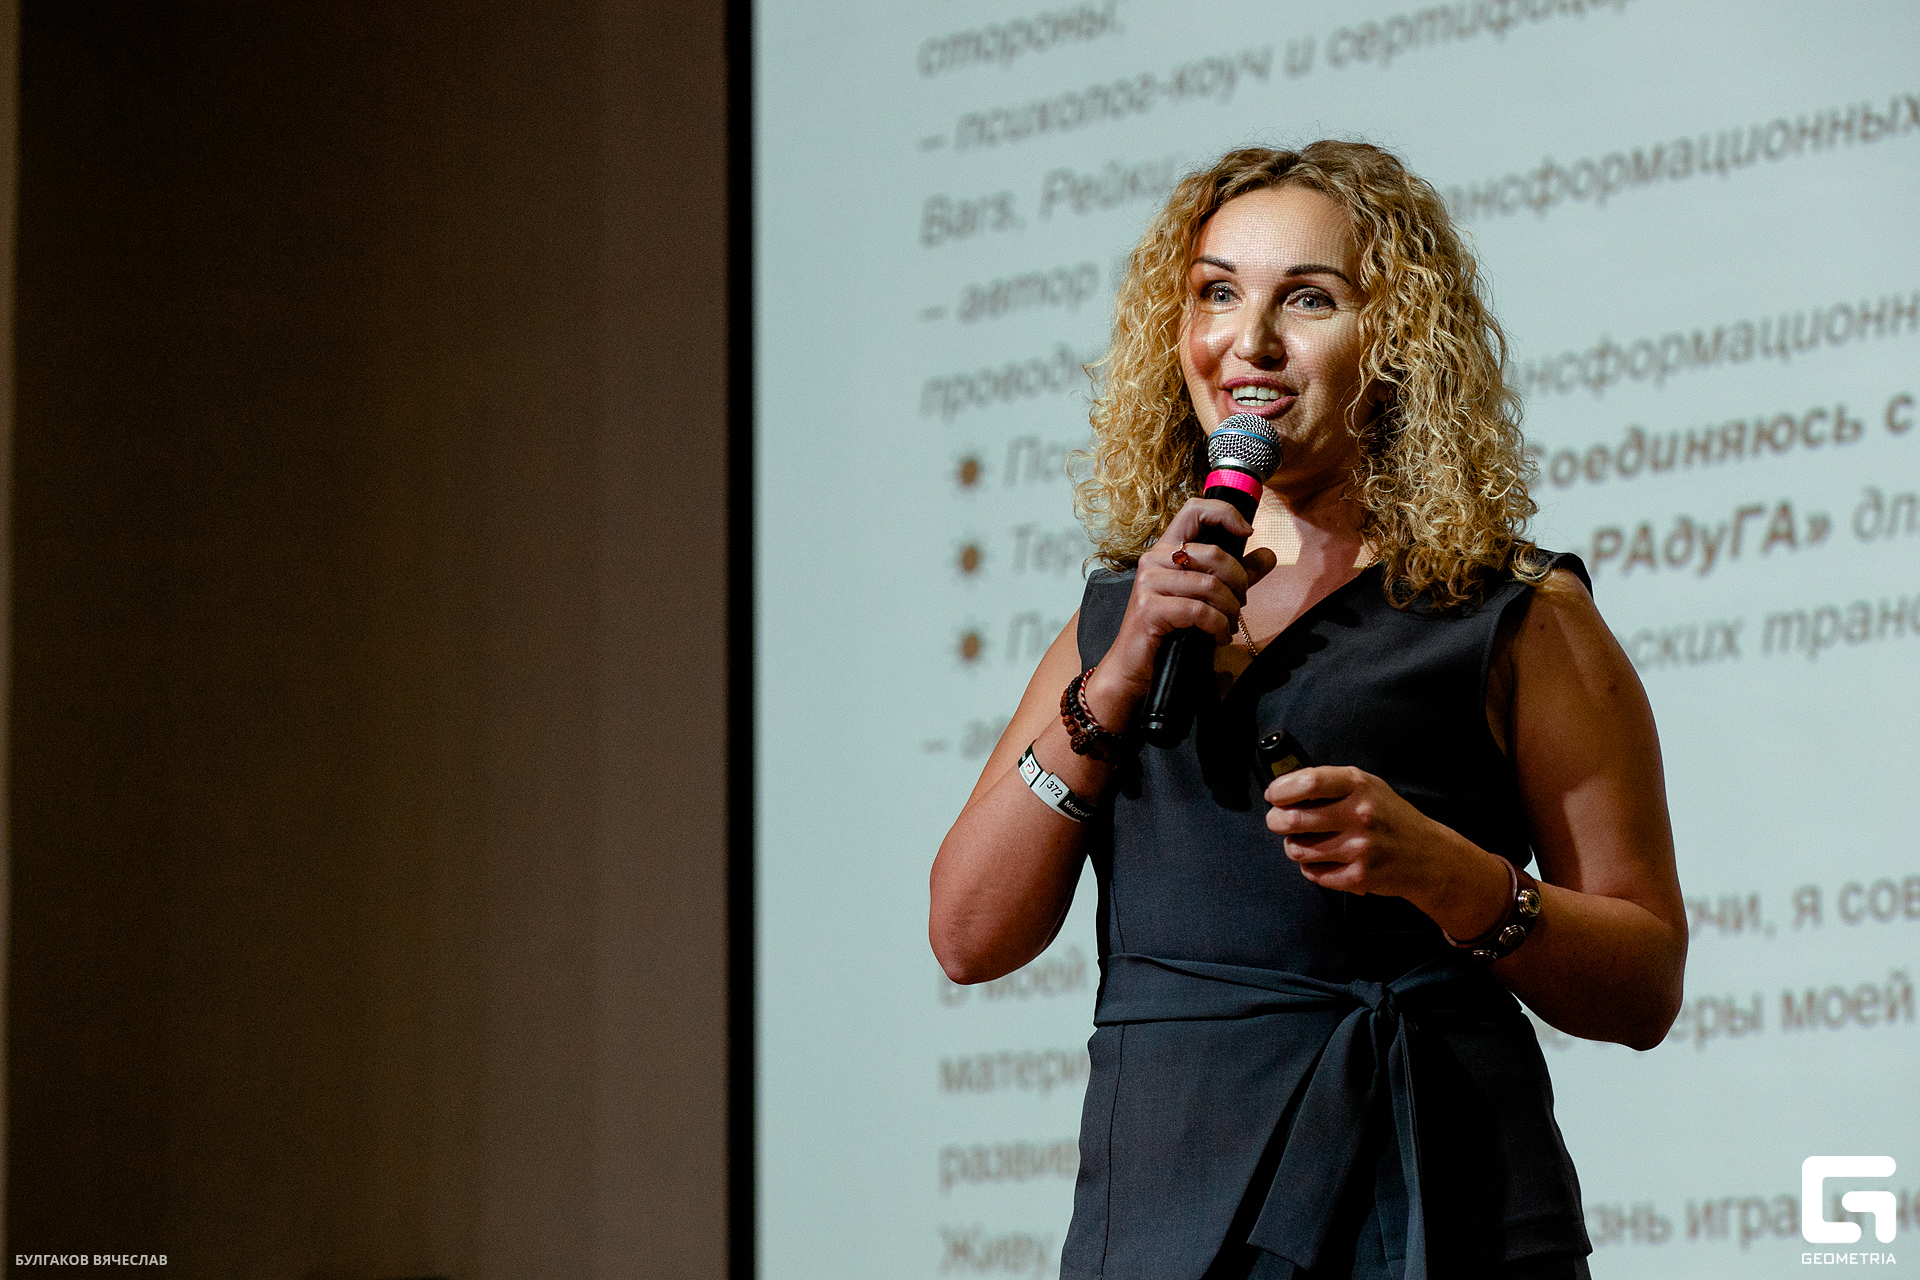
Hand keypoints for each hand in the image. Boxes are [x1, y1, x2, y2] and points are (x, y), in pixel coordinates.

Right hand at [1081, 499, 1277, 727]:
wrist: (1134, 667)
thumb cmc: (1169, 630)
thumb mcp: (1207, 598)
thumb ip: (1237, 575)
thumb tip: (1268, 555)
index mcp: (1166, 550)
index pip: (1194, 510)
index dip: (1225, 514)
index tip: (1247, 534)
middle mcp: (1153, 559)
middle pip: (1214, 554)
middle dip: (1239, 581)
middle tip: (1240, 604)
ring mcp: (1148, 583)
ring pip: (1210, 585)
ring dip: (1230, 610)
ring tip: (1229, 625)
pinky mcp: (1149, 608)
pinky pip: (1199, 611)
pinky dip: (1218, 626)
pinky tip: (1219, 637)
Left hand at [1263, 765, 1458, 898]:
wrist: (1428, 856)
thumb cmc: (1388, 816)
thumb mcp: (1367, 786)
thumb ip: (1329, 783)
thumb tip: (1283, 789)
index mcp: (1359, 786)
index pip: (1307, 783)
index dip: (1281, 790)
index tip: (1274, 795)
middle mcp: (1360, 815)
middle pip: (1292, 819)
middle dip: (1276, 820)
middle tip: (1277, 820)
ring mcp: (1359, 848)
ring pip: (1297, 849)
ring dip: (1294, 846)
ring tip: (1306, 841)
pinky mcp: (1358, 876)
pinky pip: (1313, 874)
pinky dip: (1312, 868)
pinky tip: (1326, 860)